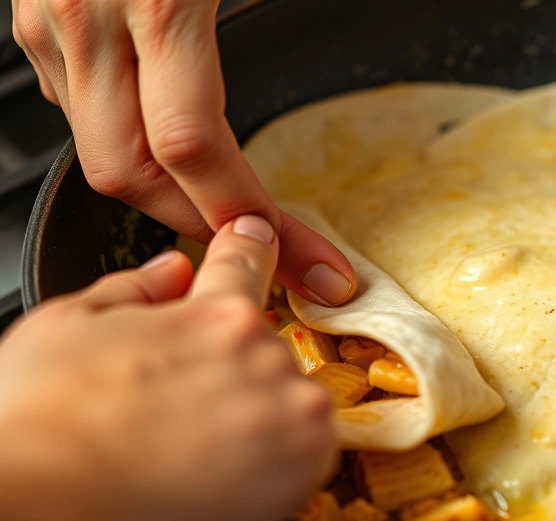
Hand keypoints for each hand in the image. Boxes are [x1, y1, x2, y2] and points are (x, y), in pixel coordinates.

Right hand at [0, 215, 334, 520]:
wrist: (45, 507)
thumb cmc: (41, 423)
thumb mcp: (67, 325)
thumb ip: (133, 290)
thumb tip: (172, 270)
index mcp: (216, 314)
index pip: (247, 261)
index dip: (249, 245)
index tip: (255, 236)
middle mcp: (264, 354)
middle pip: (262, 349)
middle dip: (231, 371)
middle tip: (180, 412)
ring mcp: (292, 409)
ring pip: (288, 401)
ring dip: (257, 419)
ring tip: (196, 453)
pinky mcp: (307, 463)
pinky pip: (308, 451)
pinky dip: (279, 462)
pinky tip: (227, 476)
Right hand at [11, 0, 357, 305]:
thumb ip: (264, 10)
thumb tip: (320, 51)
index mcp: (156, 0)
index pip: (195, 150)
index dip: (251, 217)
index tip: (307, 257)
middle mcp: (87, 19)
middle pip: (134, 174)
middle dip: (204, 226)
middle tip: (275, 256)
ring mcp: (49, 21)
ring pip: (100, 148)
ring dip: (168, 195)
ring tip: (232, 214)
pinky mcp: (33, 17)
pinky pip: (78, 105)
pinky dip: (132, 142)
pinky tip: (176, 149)